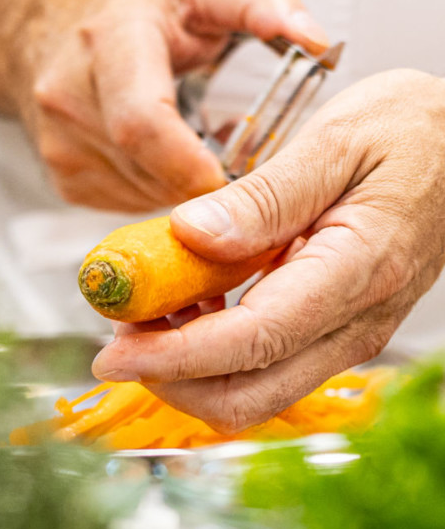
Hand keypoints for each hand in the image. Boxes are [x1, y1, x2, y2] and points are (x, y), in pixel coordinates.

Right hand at [19, 0, 327, 211]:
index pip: (143, 123)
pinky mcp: (64, 179)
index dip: (192, 165)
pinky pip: (128, 205)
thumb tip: (314, 37)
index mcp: (109, 44)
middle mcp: (71, 97)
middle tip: (245, 172)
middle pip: (149, 170)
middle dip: (204, 181)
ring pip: (143, 195)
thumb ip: (261, 1)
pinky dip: (161, 194)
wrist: (46, 29)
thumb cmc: (132, 9)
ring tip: (208, 156)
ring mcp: (61, 146)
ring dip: (185, 189)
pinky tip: (171, 163)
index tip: (236, 181)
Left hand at [92, 69, 444, 430]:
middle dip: (170, 378)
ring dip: (189, 366)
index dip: (174, 357)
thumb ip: (265, 196)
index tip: (114, 351)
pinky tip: (193, 302)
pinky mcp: (335, 329)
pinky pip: (267, 364)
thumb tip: (192, 236)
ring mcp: (347, 333)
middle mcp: (355, 322)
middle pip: (249, 396)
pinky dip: (215, 349)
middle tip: (121, 333)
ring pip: (254, 389)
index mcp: (356, 271)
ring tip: (151, 309)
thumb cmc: (414, 133)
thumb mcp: (337, 141)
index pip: (252, 342)